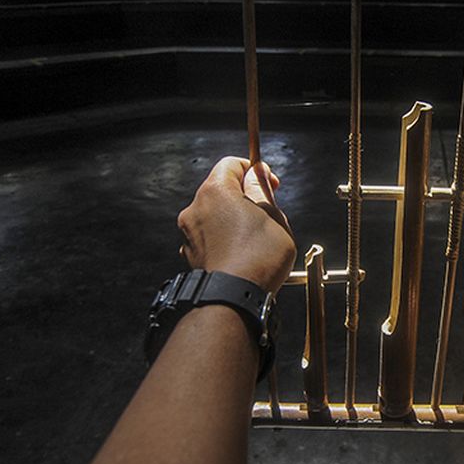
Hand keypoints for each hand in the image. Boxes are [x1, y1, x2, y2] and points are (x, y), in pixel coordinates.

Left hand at [177, 157, 295, 292]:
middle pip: (221, 190)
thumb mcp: (274, 216)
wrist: (235, 298)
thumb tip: (257, 175)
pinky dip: (225, 240)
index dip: (254, 170)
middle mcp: (195, 208)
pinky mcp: (191, 255)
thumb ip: (262, 191)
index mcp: (215, 191)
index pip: (232, 164)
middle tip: (267, 213)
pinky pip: (210, 238)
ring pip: (215, 216)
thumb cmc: (258, 257)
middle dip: (245, 197)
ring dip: (234, 220)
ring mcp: (189, 234)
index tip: (270, 184)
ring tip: (258, 239)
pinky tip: (243, 254)